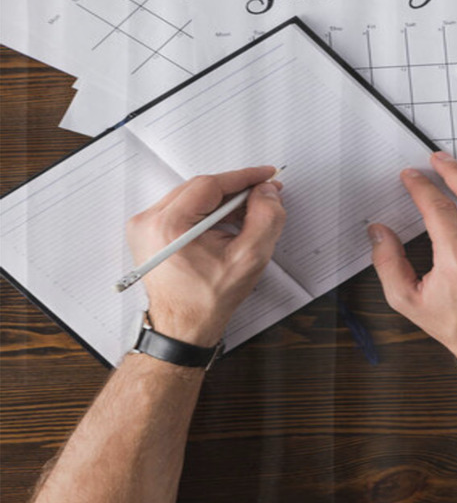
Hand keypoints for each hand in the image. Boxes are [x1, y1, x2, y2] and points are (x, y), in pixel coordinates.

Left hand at [126, 166, 285, 346]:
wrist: (183, 326)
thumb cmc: (206, 300)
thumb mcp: (249, 258)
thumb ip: (265, 218)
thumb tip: (266, 192)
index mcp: (169, 226)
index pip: (211, 184)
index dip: (243, 177)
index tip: (265, 176)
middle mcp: (150, 222)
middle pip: (201, 188)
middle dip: (235, 188)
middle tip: (263, 193)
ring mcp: (145, 226)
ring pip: (193, 196)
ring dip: (222, 200)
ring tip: (248, 211)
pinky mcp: (148, 232)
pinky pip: (183, 208)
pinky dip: (207, 210)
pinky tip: (227, 221)